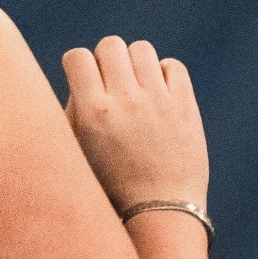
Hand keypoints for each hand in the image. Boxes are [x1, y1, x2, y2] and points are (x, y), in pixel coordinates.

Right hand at [62, 37, 208, 211]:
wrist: (160, 213)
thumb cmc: (111, 190)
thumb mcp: (77, 156)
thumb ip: (72, 114)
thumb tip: (78, 80)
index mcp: (93, 113)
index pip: (77, 57)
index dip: (77, 66)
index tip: (83, 82)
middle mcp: (126, 101)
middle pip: (110, 45)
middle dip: (106, 60)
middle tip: (110, 86)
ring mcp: (159, 101)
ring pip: (142, 50)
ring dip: (135, 64)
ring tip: (135, 89)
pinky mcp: (186, 106)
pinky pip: (173, 66)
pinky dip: (164, 74)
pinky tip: (158, 95)